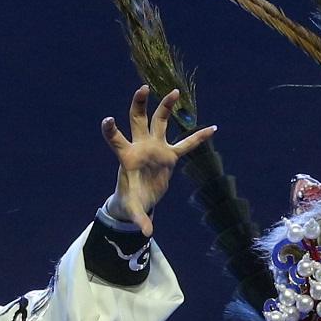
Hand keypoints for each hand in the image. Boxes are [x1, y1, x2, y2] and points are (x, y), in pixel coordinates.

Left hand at [103, 85, 215, 232]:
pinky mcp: (169, 155)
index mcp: (127, 156)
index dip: (111, 130)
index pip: (116, 139)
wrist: (139, 200)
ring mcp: (156, 147)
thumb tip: (146, 232)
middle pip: (138, 119)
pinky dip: (198, 138)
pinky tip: (212, 128)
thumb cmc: (130, 201)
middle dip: (139, 103)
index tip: (108, 119)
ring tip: (175, 92)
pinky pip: (186, 144)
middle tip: (143, 88)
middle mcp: (141, 146)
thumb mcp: (133, 210)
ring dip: (166, 106)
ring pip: (160, 121)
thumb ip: (139, 218)